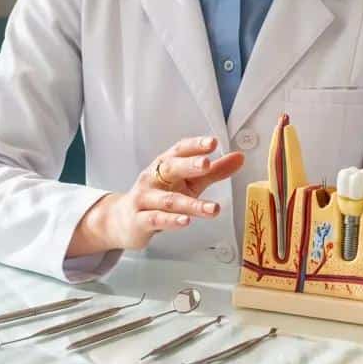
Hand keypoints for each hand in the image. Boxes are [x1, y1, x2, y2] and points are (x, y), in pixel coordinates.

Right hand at [68, 136, 245, 255]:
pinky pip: (156, 219)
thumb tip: (239, 157)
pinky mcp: (139, 220)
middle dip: (189, 165)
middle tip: (207, 163)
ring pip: (168, 199)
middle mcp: (153, 178)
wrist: (122, 220)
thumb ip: (213, 171)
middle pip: (171, 168)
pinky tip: (185, 221)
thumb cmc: (159, 196)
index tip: (213, 142)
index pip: (179, 150)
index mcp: (165, 164)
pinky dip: (171, 221)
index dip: (195, 145)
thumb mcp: (188, 182)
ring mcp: (144, 199)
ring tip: (212, 208)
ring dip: (191, 204)